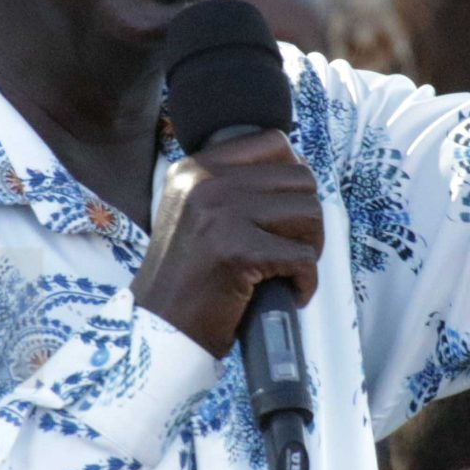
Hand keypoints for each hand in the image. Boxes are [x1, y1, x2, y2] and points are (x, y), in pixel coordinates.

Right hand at [133, 131, 324, 357]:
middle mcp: (205, 183)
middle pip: (299, 178)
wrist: (158, 328)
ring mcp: (221, 215)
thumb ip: (233, 186)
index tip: (291, 208)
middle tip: (293, 248)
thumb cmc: (186, 279)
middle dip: (308, 218)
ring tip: (290, 269)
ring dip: (311, 246)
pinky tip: (288, 293)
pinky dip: (306, 281)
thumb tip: (297, 170)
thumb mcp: (194, 212)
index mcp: (195, 169)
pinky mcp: (238, 252)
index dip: (294, 175)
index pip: (272, 141)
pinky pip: (303, 257)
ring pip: (309, 213)